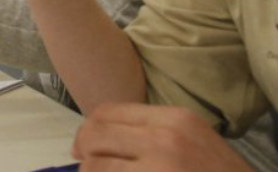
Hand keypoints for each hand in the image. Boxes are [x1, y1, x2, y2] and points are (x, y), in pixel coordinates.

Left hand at [74, 103, 255, 171]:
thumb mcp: (194, 141)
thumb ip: (153, 135)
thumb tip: (103, 140)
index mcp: (174, 119)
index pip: (108, 112)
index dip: (88, 131)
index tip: (83, 148)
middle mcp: (165, 138)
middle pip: (95, 135)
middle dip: (83, 154)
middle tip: (85, 169)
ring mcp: (159, 167)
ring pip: (96, 166)